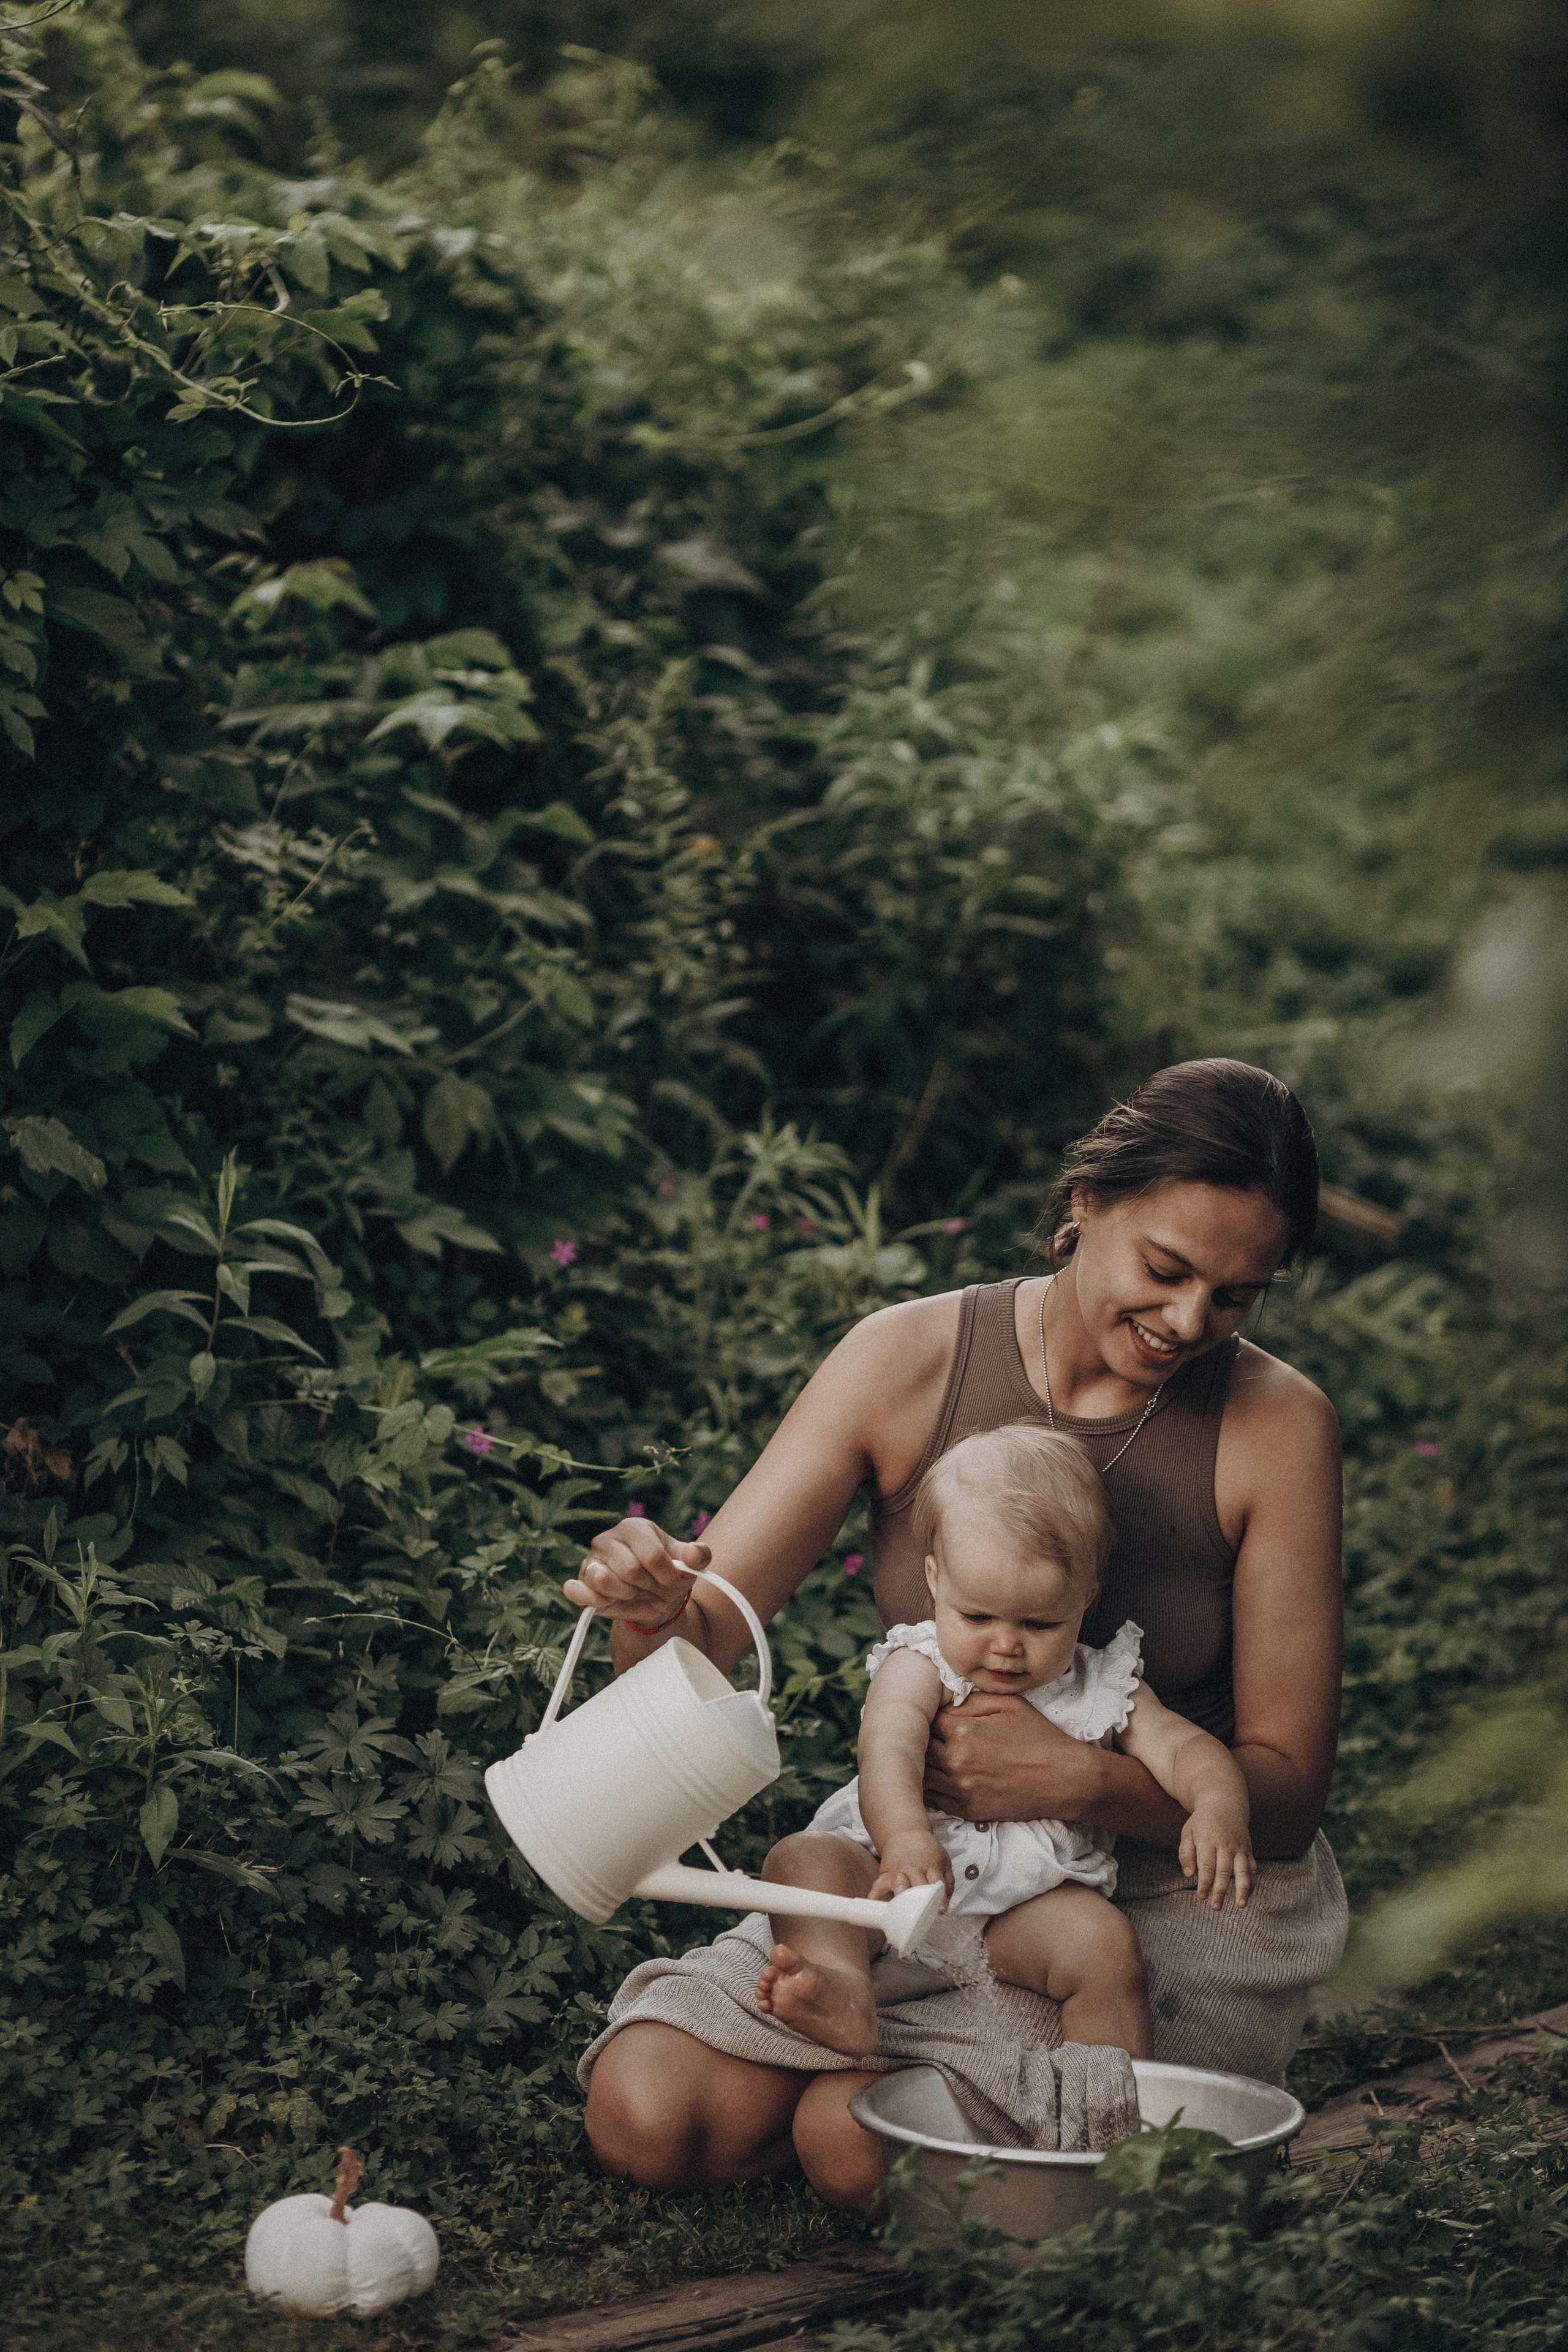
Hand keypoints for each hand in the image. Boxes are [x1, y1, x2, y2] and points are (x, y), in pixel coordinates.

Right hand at [563, 1516, 711, 1629]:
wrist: (655, 1599)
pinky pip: (576, 1591)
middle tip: (649, 1585)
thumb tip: (693, 1555)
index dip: (666, 1575)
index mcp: (635, 1528)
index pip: (652, 1555)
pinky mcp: (579, 1582)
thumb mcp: (691, 1564)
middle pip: (630, 1569)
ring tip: (632, 1591)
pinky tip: (609, 1600)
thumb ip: (699, 1555)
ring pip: (602, 1579)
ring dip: (625, 1594)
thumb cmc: (670, 1575)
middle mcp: (608, 1539)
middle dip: (646, 1585)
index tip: (671, 1580)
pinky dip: (595, 1601)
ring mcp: (591, 1560)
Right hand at [870, 1829, 951, 1903]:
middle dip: (920, 1901)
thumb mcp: (944, 1861)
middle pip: (917, 1886)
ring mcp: (898, 1871)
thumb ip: (947, 1883)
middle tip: (922, 1915)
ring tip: (900, 1906)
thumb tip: (944, 1906)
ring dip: (899, 1893)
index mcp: (931, 1866)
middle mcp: (914, 1869)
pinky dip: (874, 1896)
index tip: (941, 1910)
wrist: (905, 1833)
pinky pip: (878, 1886)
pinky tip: (874, 1905)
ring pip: (898, 1884)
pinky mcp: (885, 1874)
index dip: (940, 1897)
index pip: (937, 1882)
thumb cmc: (927, 1852)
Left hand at [923, 1692, 1099, 1821]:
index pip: (927, 1721)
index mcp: (964, 1732)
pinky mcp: (967, 1810)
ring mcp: (960, 1789)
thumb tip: (946, 1705)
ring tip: (927, 1756)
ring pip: (921, 1776)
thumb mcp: (1009, 1705)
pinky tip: (935, 1778)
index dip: (928, 1717)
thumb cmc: (1039, 1738)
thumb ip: (972, 1701)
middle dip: (921, 1740)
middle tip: (926, 1735)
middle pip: (918, 1749)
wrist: (1064, 1779)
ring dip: (921, 1765)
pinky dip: (929, 1789)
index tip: (933, 1717)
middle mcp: (956, 1762)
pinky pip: (934, 1800)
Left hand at [1180, 1805, 1254, 1909]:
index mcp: (1208, 1840)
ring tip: (1241, 1905)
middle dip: (1220, 1890)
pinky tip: (1247, 1896)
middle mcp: (1226, 1845)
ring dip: (1242, 1889)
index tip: (1201, 1896)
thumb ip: (1185, 1853)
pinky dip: (1252, 1883)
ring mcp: (1239, 1847)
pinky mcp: (1248, 1850)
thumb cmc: (1202, 1822)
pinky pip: (1252, 1868)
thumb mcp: (1188, 1832)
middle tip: (1215, 1907)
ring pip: (1243, 1870)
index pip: (1207, 1865)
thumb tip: (1189, 1874)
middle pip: (1224, 1871)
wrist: (1224, 1804)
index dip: (1204, 1882)